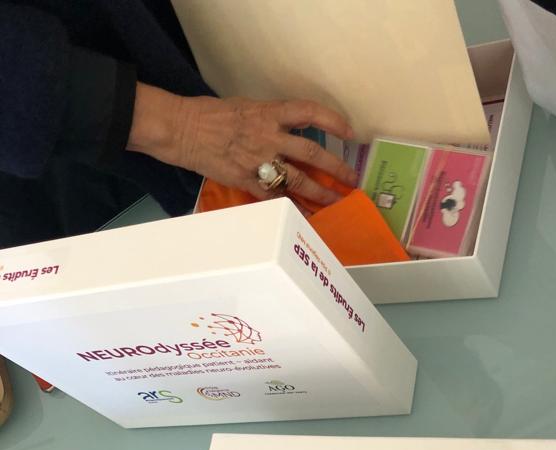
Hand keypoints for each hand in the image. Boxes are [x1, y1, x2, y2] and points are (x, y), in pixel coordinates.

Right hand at [128, 84, 356, 206]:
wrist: (184, 129)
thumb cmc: (211, 115)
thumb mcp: (246, 107)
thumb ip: (270, 119)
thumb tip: (291, 131)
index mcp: (268, 113)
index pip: (309, 113)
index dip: (333, 122)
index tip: (350, 132)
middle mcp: (268, 137)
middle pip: (311, 154)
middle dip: (335, 168)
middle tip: (351, 178)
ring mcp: (258, 161)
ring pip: (298, 180)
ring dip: (320, 193)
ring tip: (335, 202)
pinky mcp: (247, 180)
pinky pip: (276, 197)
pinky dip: (292, 207)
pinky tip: (305, 215)